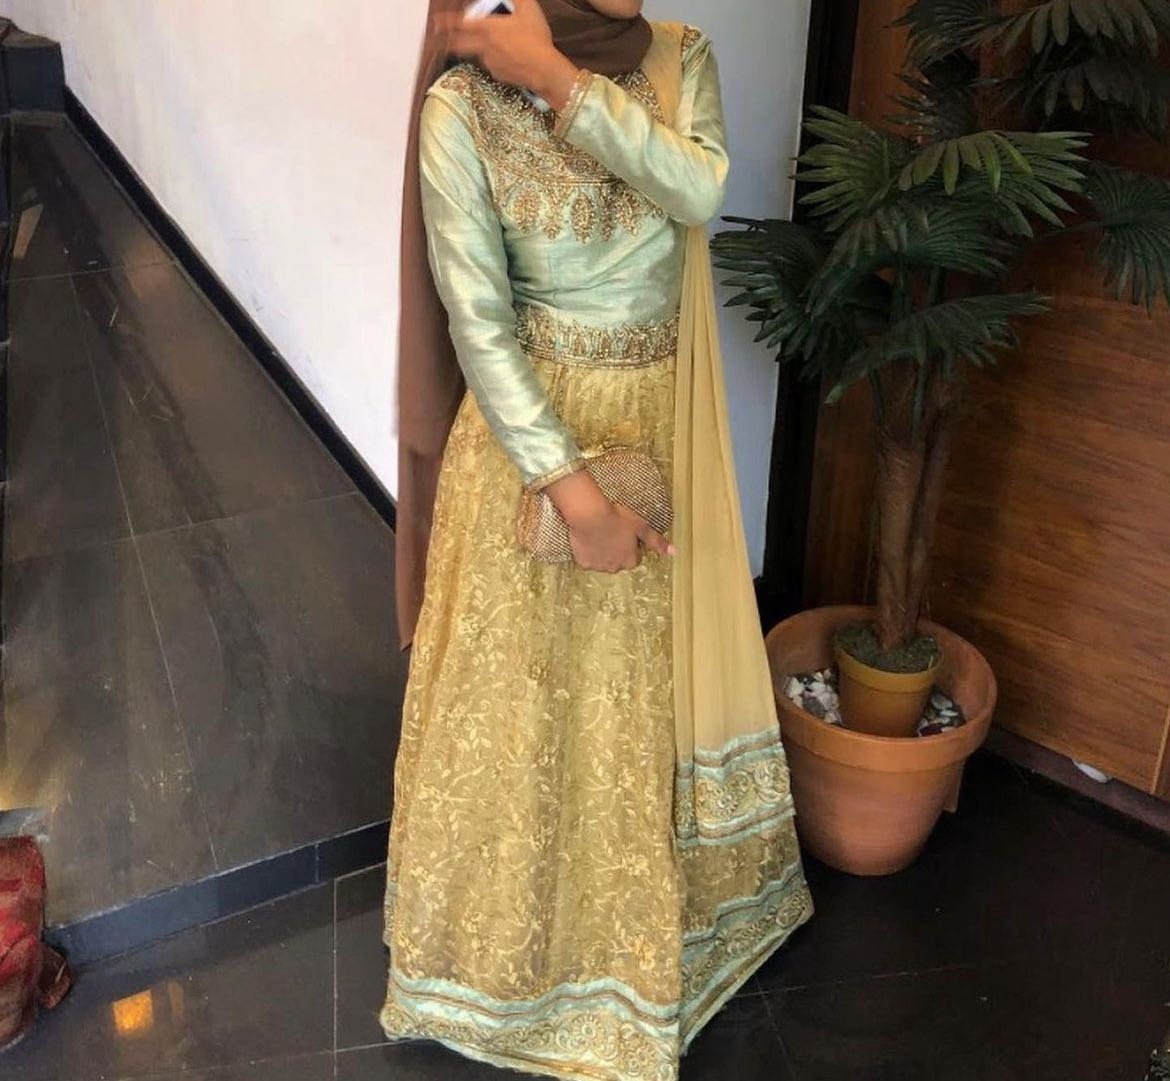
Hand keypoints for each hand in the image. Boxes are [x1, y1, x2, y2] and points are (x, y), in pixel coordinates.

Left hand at [435, 0, 581, 108]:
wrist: (544, 70)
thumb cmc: (535, 38)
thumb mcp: (528, 9)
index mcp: (487, 28)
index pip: (460, 24)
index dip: (446, 22)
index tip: (436, 22)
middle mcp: (483, 47)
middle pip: (459, 44)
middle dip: (449, 40)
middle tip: (441, 38)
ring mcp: (489, 63)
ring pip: (478, 54)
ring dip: (478, 49)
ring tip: (492, 44)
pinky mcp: (497, 75)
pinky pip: (492, 66)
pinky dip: (495, 60)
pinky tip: (508, 58)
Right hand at [543, 469, 674, 572]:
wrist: (590, 514)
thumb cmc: (617, 518)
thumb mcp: (641, 527)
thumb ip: (656, 541)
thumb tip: (674, 552)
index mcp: (630, 561)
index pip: (634, 557)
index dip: (631, 545)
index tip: (626, 533)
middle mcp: (615, 568)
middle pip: (618, 561)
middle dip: (616, 550)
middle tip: (612, 532)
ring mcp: (598, 566)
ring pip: (602, 561)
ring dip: (602, 552)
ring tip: (600, 534)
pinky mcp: (583, 563)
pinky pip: (587, 559)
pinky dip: (588, 552)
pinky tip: (589, 539)